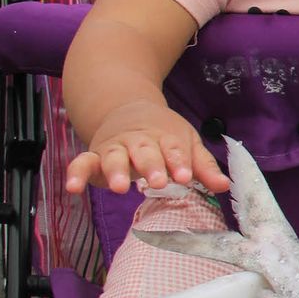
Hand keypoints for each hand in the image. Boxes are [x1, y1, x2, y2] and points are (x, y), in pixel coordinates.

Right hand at [64, 100, 229, 194]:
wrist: (129, 109)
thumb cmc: (164, 134)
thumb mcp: (188, 145)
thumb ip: (204, 167)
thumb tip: (225, 186)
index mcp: (165, 138)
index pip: (174, 149)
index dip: (179, 163)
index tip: (185, 176)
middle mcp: (138, 142)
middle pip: (144, 152)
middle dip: (151, 166)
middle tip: (157, 182)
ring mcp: (114, 148)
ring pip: (114, 157)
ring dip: (115, 170)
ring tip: (119, 187)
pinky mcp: (94, 157)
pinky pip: (81, 163)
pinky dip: (75, 173)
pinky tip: (73, 188)